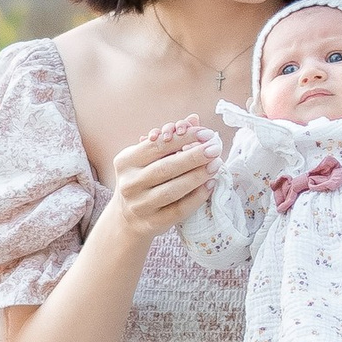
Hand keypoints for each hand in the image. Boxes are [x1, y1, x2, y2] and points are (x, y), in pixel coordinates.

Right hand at [105, 117, 219, 245]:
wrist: (127, 217)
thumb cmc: (143, 179)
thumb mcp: (148, 158)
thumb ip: (170, 140)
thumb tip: (195, 118)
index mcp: (125, 161)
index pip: (157, 146)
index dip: (183, 138)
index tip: (205, 133)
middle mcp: (129, 184)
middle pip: (165, 168)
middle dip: (194, 156)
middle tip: (215, 148)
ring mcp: (140, 206)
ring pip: (172, 190)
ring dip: (198, 176)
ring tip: (216, 165)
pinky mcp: (153, 223)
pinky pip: (179, 210)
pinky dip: (197, 197)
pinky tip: (210, 185)